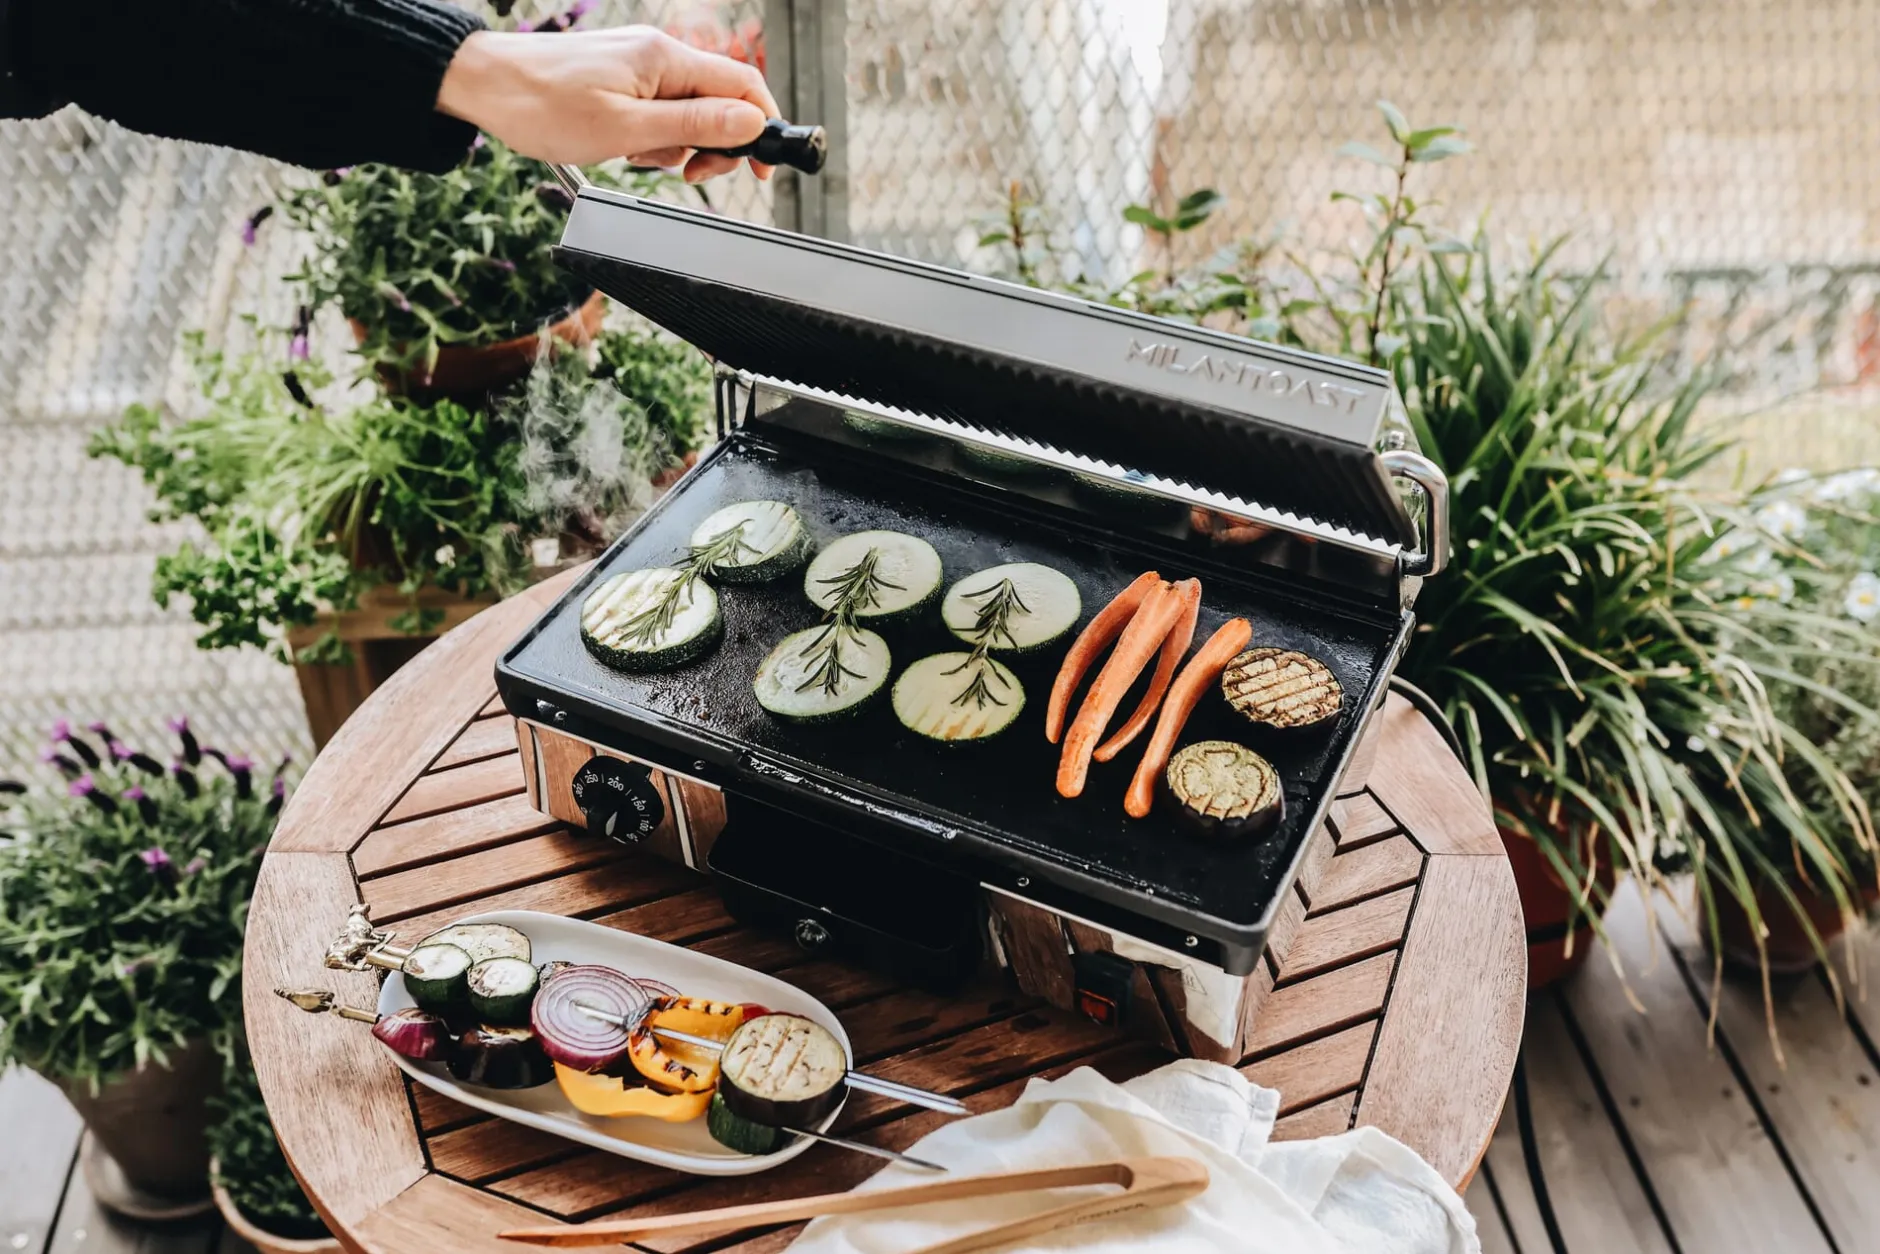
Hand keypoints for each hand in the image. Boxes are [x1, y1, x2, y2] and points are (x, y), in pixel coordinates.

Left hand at [436, 26, 778, 181]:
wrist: (485, 84)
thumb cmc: (542, 104)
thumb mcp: (627, 129)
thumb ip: (694, 127)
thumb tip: (750, 123)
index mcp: (665, 59)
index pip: (743, 85)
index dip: (762, 129)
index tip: (761, 168)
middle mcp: (658, 54)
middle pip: (720, 100)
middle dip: (715, 144)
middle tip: (691, 174)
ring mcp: (639, 64)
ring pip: (689, 110)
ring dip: (678, 145)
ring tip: (641, 156)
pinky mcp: (622, 76)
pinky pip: (659, 108)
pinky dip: (653, 135)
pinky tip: (626, 146)